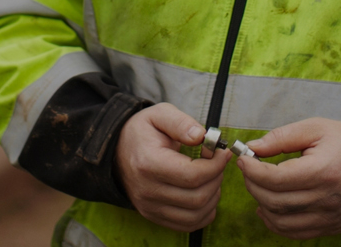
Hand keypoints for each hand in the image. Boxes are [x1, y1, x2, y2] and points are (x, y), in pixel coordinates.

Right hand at [115, 103, 230, 230]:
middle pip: (197, 197)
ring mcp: (149, 207)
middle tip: (217, 163)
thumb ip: (181, 122)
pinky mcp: (153, 215)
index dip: (216, 166)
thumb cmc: (141, 132)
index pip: (192, 176)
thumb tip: (201, 136)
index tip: (223, 153)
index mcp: (148, 163)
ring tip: (211, 177)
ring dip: (213, 196)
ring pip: (195, 214)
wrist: (117, 150)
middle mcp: (147, 190)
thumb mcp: (159, 114)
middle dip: (216, 179)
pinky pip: (187, 225)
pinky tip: (206, 194)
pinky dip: (204, 213)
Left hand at [236, 117, 340, 239]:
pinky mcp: (330, 226)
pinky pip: (295, 233)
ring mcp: (329, 216)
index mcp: (323, 170)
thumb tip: (253, 147)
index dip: (253, 170)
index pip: (276, 178)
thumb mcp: (316, 128)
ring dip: (261, 205)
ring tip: (258, 187)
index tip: (244, 159)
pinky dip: (275, 223)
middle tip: (249, 170)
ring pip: (281, 221)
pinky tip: (268, 208)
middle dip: (253, 185)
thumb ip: (282, 137)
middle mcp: (326, 198)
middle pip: (275, 201)